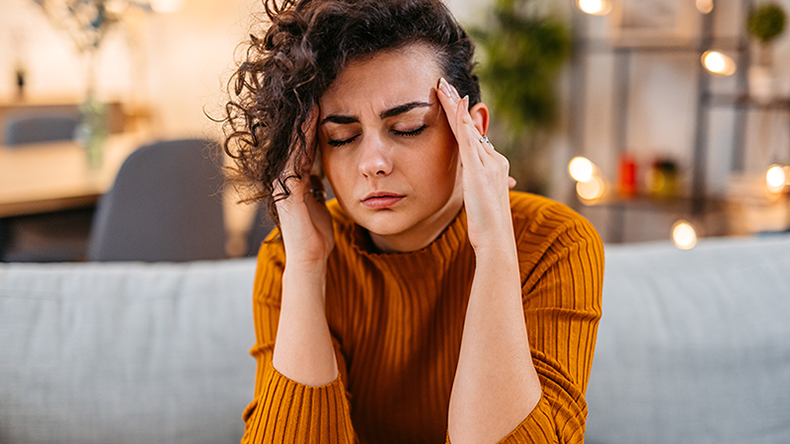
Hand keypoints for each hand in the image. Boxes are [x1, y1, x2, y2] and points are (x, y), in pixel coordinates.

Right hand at [274, 107, 334, 266]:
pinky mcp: (286, 191)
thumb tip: (321, 170)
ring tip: (312, 97)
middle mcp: (284, 177)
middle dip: (304, 117)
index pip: (302, 145)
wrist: (312, 257)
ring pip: (293, 145)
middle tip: (313, 90)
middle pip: (295, 141)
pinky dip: (302, 138)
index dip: (311, 124)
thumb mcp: (319, 200)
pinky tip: (312, 120)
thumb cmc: (317, 231)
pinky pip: (295, 158)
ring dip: (301, 122)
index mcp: (293, 178)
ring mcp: (283, 183)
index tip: (323, 100)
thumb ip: (317, 184)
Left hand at [437, 78, 514, 251]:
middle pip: (472, 127)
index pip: (475, 136)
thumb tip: (468, 182)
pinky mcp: (479, 169)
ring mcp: (488, 163)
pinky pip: (466, 139)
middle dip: (458, 104)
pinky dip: (458, 119)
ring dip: (455, 105)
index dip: (462, 118)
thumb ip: (475, 188)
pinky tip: (451, 104)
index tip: (453, 101)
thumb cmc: (487, 228)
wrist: (497, 240)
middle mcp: (495, 160)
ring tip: (443, 86)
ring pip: (468, 128)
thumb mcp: (479, 202)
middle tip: (445, 83)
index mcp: (496, 167)